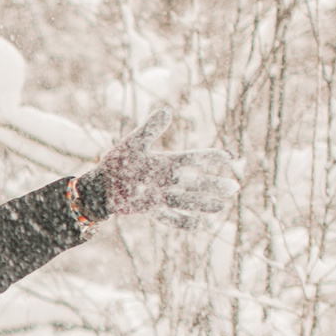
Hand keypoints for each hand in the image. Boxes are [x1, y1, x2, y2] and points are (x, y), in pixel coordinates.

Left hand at [93, 109, 236, 230]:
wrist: (101, 185)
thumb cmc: (118, 161)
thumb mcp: (135, 143)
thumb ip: (151, 129)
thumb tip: (167, 110)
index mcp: (166, 162)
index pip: (194, 159)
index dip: (212, 158)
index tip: (231, 156)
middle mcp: (167, 180)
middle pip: (195, 183)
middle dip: (214, 185)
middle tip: (234, 187)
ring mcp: (160, 196)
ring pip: (186, 200)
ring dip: (203, 203)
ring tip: (222, 206)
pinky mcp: (150, 210)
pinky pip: (169, 217)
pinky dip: (181, 222)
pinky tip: (197, 225)